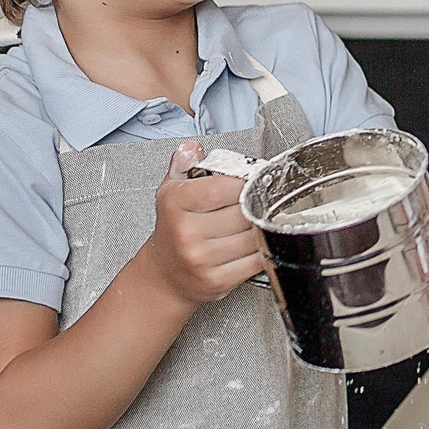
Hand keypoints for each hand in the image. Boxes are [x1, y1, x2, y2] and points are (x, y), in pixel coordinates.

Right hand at [140, 141, 270, 309]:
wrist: (164, 276)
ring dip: (262, 229)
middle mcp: (186, 232)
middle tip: (258, 204)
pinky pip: (256, 260)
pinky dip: (264, 251)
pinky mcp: (217, 279)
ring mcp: (202, 258)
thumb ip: (184, 165)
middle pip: (244, 212)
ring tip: (256, 224)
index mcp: (176, 204)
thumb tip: (193, 148)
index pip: (224, 187)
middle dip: (256, 207)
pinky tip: (256, 244)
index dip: (246, 184)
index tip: (252, 184)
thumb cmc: (172, 232)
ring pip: (253, 236)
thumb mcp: (170, 193)